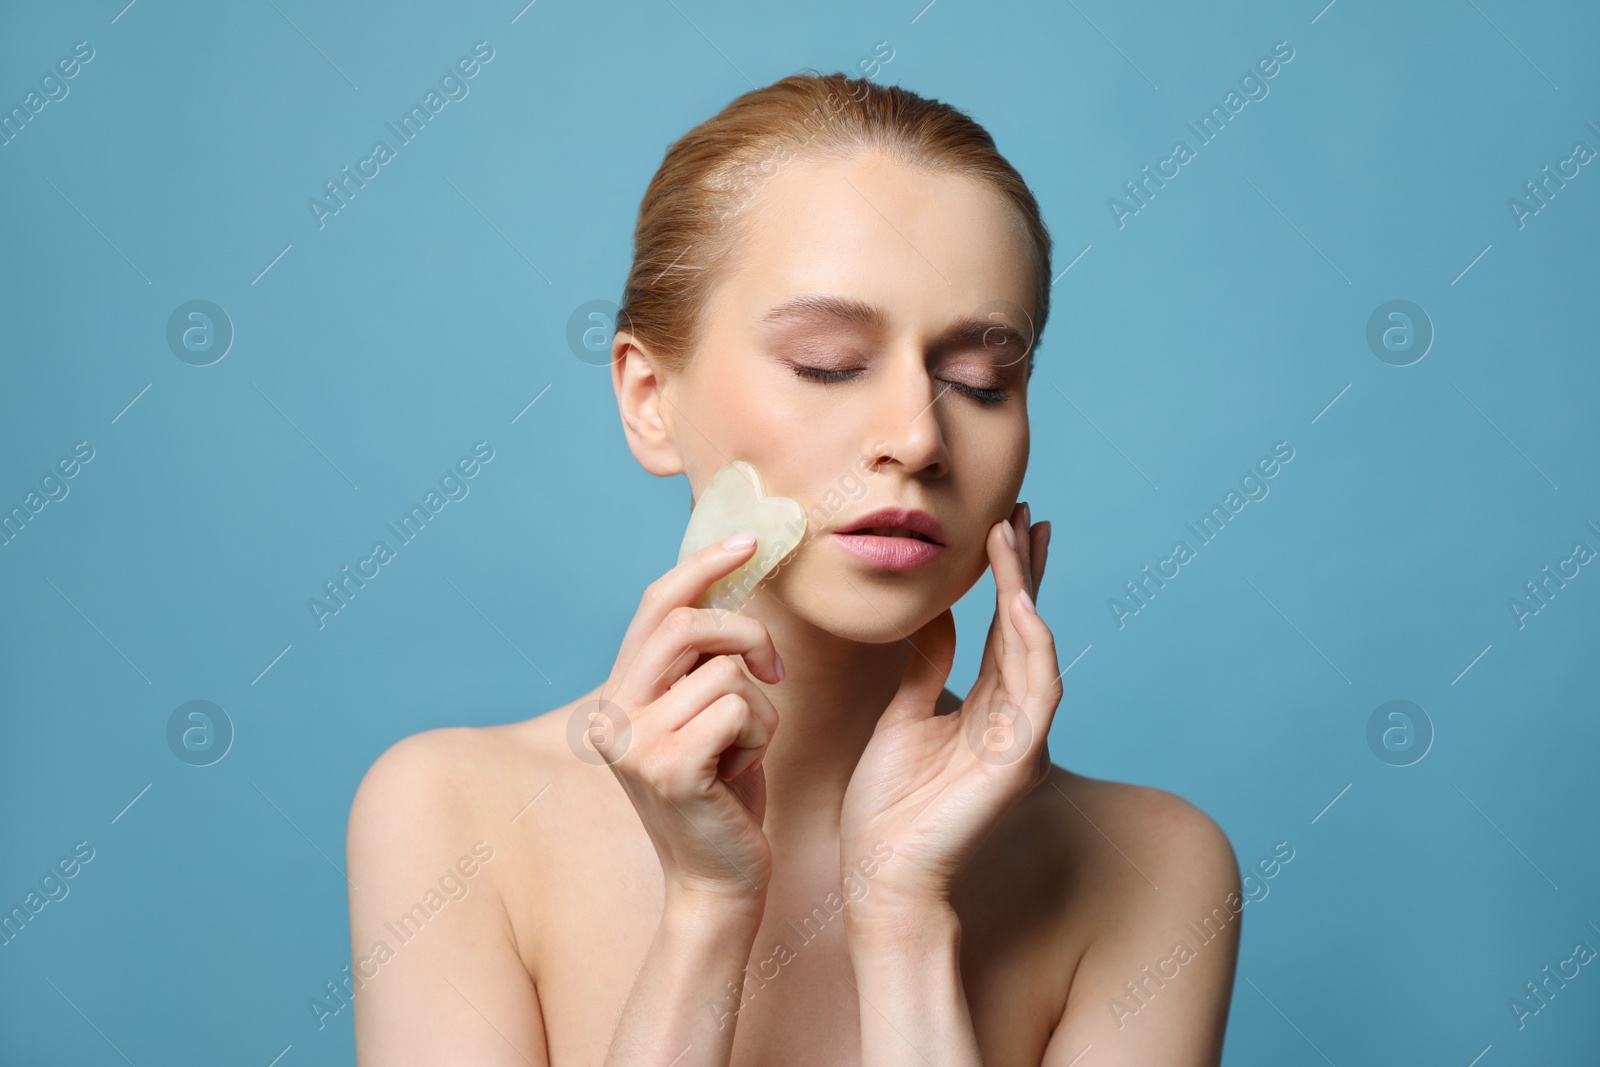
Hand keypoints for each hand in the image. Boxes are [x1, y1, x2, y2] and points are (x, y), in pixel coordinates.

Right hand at [590, 534, 783, 909]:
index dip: (704, 563)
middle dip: (748, 635)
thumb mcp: (704, 713)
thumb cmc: (722, 793)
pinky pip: (741, 709)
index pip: (657, 603)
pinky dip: (761, 735)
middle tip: (775, 670)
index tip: (749, 540)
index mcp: (618, 692)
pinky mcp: (669, 768)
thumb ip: (702, 659)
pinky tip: (742, 771)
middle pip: (689, 623)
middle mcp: (612, 713)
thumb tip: (731, 577)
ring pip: (727, 672)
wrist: (718, 880)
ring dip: (761, 708)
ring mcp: (634, 742)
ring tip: (745, 750)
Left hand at [840, 502, 1058, 912]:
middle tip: (1025, 512)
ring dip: (1027, 591)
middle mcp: (1013, 719)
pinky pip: (1038, 692)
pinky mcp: (1020, 761)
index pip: (1003, 630)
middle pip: (1028, 629)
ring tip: (1016, 538)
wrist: (879, 876)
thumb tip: (940, 616)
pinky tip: (1020, 605)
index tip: (1005, 525)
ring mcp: (1022, 740)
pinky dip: (1032, 646)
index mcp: (985, 709)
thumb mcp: (901, 717)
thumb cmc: (886, 808)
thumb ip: (925, 669)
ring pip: (1036, 649)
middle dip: (1027, 570)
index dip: (1008, 577)